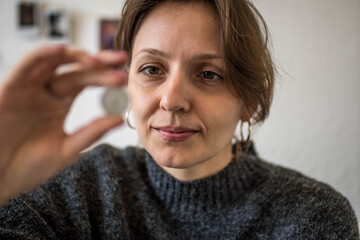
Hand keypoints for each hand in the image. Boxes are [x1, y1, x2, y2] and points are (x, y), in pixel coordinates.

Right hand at [0, 45, 127, 203]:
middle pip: (76, 70)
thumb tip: (120, 119)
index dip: (105, 76)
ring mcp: (29, 88)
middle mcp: (47, 91)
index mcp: (61, 103)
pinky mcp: (10, 89)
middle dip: (99, 64)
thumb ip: (91, 133)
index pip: (87, 81)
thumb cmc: (28, 166)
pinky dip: (42, 55)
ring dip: (76, 56)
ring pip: (54, 61)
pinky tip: (61, 50)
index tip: (124, 76)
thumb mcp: (66, 149)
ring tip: (98, 59)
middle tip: (121, 60)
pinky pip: (26, 66)